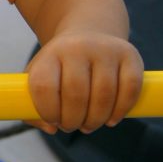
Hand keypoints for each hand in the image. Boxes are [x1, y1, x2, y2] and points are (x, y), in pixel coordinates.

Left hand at [25, 32, 142, 134]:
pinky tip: (111, 119)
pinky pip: (130, 89)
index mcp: (50, 53)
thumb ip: (32, 108)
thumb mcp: (38, 78)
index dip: (47, 112)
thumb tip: (51, 128)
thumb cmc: (60, 66)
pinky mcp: (130, 55)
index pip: (44, 86)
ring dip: (96, 120)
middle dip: (73, 121)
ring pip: (104, 95)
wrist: (88, 33)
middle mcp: (78, 47)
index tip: (52, 120)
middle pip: (76, 94)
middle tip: (72, 126)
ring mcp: (106, 49)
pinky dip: (121, 110)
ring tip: (89, 124)